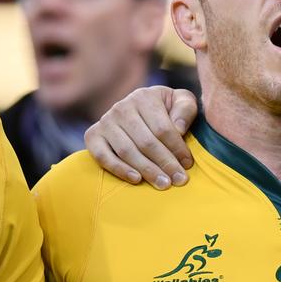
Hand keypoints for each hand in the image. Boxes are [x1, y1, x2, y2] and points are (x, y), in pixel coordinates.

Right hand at [84, 86, 198, 188]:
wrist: (139, 111)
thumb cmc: (166, 109)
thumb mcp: (181, 101)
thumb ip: (185, 110)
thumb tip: (178, 128)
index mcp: (144, 97)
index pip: (162, 128)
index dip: (177, 148)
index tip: (188, 164)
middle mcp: (121, 107)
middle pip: (145, 142)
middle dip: (165, 163)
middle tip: (179, 181)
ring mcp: (105, 121)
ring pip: (127, 151)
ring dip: (147, 170)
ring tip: (163, 184)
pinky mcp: (93, 135)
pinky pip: (103, 156)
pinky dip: (119, 169)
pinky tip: (136, 179)